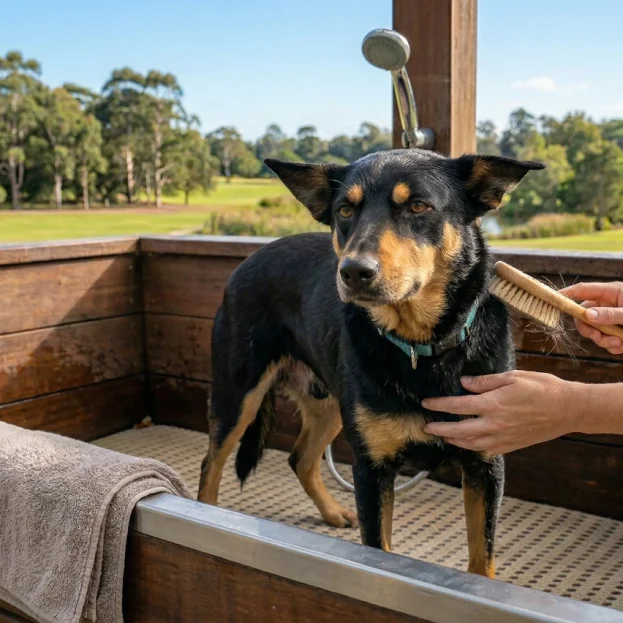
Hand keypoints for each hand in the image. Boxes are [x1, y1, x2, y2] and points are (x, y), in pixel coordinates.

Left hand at [422, 371, 582, 453]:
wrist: (568, 409)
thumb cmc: (542, 388)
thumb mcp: (512, 377)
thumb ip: (485, 382)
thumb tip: (464, 384)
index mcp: (493, 404)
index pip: (457, 406)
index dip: (439, 405)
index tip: (426, 403)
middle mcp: (494, 424)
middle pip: (459, 430)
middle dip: (440, 429)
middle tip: (426, 427)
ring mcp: (503, 437)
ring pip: (471, 444)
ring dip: (454, 441)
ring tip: (443, 436)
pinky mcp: (512, 445)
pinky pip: (486, 450)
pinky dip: (473, 448)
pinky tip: (468, 444)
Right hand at [560, 281, 622, 354]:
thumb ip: (609, 314)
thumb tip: (586, 315)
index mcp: (611, 292)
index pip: (583, 290)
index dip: (567, 294)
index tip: (553, 299)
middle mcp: (607, 305)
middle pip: (583, 316)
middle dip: (589, 330)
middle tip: (598, 338)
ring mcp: (610, 318)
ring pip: (593, 331)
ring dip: (604, 341)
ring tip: (620, 343)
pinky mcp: (615, 331)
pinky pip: (604, 340)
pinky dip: (612, 346)